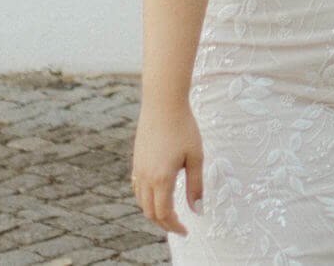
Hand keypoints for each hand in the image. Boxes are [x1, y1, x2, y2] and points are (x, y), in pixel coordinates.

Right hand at [130, 105, 203, 236]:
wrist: (163, 102)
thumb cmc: (184, 127)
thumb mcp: (195, 157)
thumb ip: (196, 186)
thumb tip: (197, 211)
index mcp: (161, 179)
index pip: (164, 214)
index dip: (174, 226)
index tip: (186, 231)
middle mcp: (146, 177)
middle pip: (150, 212)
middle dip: (164, 223)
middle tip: (179, 227)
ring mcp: (138, 168)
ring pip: (141, 201)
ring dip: (154, 212)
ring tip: (170, 214)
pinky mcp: (136, 160)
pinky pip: (137, 188)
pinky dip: (146, 199)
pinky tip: (157, 195)